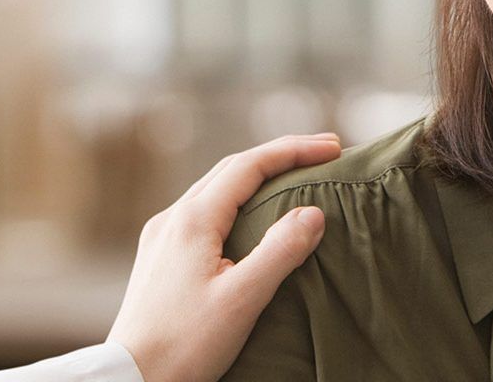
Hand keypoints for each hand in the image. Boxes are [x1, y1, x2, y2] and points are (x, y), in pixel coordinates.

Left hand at [107, 133, 341, 381]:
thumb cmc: (184, 345)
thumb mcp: (242, 299)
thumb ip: (280, 251)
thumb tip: (314, 212)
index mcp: (193, 220)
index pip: (250, 165)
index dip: (294, 150)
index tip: (334, 147)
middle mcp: (172, 218)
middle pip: (232, 169)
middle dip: (279, 155)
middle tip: (323, 152)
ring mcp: (161, 237)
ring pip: (216, 188)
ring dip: (258, 175)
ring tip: (295, 175)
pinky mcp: (158, 257)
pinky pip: (204, 211)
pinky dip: (238, 199)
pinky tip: (252, 215)